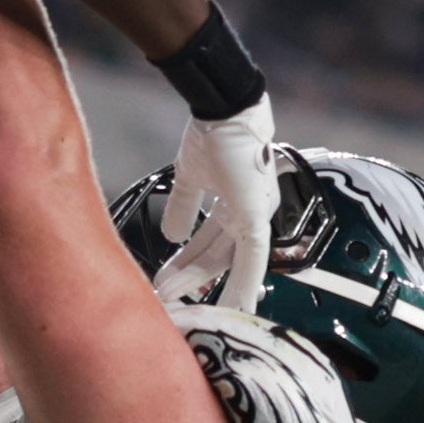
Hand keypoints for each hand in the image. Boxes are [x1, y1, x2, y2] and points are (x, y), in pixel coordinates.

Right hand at [158, 102, 278, 309]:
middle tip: (166, 298)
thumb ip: (183, 207)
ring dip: (209, 287)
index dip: (189, 262)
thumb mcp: (190, 176)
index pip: (211, 242)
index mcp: (236, 203)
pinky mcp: (258, 218)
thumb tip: (171, 235)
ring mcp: (257, 216)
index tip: (169, 281)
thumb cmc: (213, 133)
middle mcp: (250, 213)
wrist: (224, 110)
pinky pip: (252, 259)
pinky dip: (243, 283)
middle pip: (218, 256)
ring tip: (191, 313)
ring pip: (236, 264)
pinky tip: (235, 306)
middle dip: (191, 279)